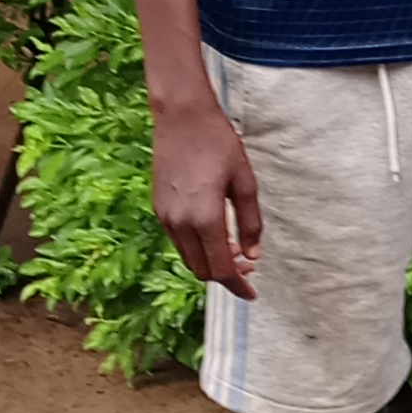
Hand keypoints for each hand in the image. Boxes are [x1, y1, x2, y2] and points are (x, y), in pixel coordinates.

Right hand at [152, 87, 261, 295]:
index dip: (237, 285)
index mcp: (205, 218)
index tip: (251, 294)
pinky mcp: (158, 207)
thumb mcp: (245, 183)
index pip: (221, 268)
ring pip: (188, 257)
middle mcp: (180, 222)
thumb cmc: (218, 144)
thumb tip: (253, 255)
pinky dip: (197, 247)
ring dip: (210, 261)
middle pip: (202, 269)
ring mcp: (165, 216)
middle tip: (248, 266)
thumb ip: (250, 223)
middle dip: (225, 275)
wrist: (182, 117)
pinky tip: (215, 234)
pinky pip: (179, 241)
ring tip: (235, 250)